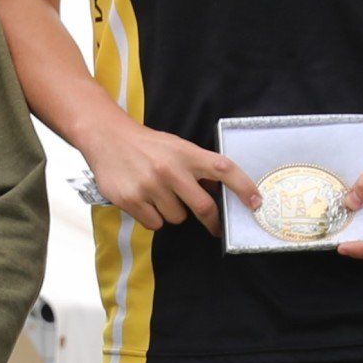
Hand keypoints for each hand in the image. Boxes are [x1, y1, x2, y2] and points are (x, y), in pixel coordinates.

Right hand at [85, 122, 258, 235]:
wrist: (106, 136)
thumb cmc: (147, 145)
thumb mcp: (176, 147)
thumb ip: (198, 168)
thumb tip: (219, 193)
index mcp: (186, 153)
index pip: (223, 169)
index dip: (244, 186)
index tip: (256, 203)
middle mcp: (170, 169)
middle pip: (204, 208)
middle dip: (212, 221)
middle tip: (214, 226)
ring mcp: (150, 186)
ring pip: (177, 218)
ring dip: (173, 213)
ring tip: (158, 194)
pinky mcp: (132, 200)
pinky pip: (155, 224)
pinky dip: (153, 217)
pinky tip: (143, 200)